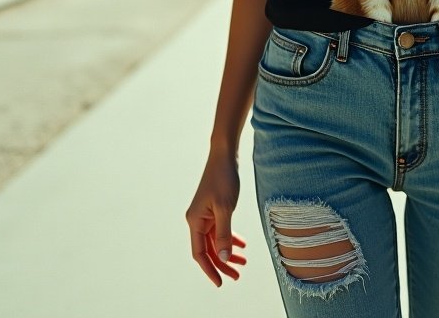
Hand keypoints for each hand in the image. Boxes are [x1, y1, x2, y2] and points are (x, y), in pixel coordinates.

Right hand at [185, 151, 247, 286]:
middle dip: (222, 264)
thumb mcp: (226, 208)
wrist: (224, 156)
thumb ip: (225, 233)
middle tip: (237, 276)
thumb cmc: (223, 178)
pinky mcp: (214, 210)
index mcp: (195, 221)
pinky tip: (242, 245)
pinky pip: (221, 230)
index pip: (200, 253)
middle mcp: (197, 220)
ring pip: (216, 241)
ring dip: (228, 252)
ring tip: (243, 263)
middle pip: (209, 250)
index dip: (210, 270)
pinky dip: (231, 238)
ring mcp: (206, 215)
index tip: (220, 283)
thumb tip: (224, 258)